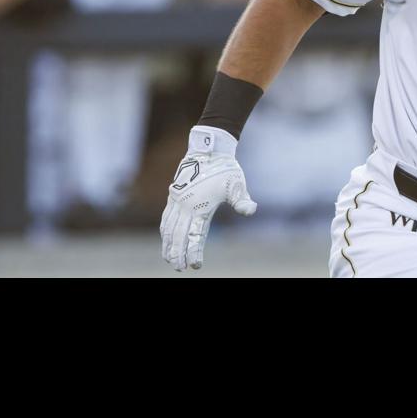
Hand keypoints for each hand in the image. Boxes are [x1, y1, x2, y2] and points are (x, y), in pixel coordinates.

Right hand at [159, 125, 256, 270]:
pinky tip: (165, 238)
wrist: (208, 149)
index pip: (194, 235)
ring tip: (169, 258)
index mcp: (199, 206)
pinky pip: (165, 217)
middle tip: (180, 268)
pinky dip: (165, 230)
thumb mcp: (236, 184)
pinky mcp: (173, 195)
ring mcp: (177, 200)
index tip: (196, 265)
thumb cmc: (225, 168)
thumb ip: (242, 200)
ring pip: (169, 227)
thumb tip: (251, 210)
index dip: (194, 251)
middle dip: (178, 253)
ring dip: (168, 244)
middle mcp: (185, 205)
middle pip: (179, 235)